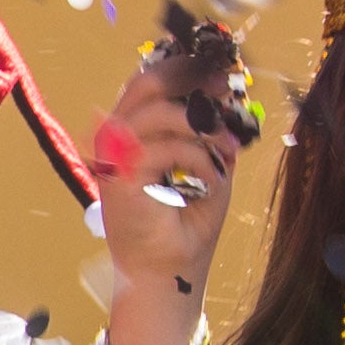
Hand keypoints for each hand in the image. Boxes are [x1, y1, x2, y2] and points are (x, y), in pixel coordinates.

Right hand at [91, 48, 241, 344]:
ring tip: (222, 146)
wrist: (168, 275)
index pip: (151, 83)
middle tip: (223, 88)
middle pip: (144, 83)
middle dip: (188, 78)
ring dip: (198, 124)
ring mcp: (114, 159)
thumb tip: (231, 107)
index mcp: (135, 134)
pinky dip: (196, 157)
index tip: (222, 74)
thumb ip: (213, 138)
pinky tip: (212, 177)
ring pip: (154, 110)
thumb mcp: (209, 171)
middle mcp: (118, 141)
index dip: (186, 69)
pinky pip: (162, 148)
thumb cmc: (184, 228)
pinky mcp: (119, 180)